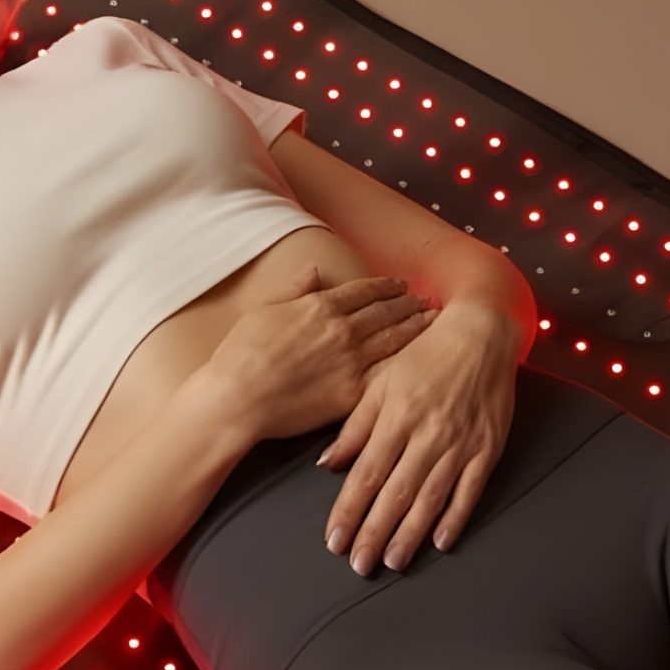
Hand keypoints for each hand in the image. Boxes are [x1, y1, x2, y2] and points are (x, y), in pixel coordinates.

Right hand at [203, 266, 438, 441]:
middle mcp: (342, 330)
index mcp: (320, 306)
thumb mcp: (262, 311)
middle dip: (408, 304)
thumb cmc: (239, 355)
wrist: (237, 398)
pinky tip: (419, 360)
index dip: (385, 286)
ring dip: (416, 328)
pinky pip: (386, 375)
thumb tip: (314, 271)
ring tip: (432, 322)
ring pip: (394, 340)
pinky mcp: (353, 393)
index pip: (364, 290)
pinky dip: (406, 364)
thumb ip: (293, 290)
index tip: (399, 285)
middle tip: (425, 301)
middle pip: (386, 312)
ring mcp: (351, 362)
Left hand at [318, 300, 519, 574]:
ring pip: (430, 499)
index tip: (334, 540)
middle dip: (373, 533)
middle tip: (358, 565)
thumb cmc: (423, 356)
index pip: (366, 475)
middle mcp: (428, 434)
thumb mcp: (380, 382)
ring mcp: (461, 443)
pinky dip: (455, 517)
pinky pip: (471, 489)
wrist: (480, 334)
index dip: (348, 511)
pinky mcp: (488, 448)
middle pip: (395, 494)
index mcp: (396, 417)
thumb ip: (354, 426)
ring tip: (392, 561)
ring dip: (410, 534)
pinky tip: (440, 541)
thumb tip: (328, 464)